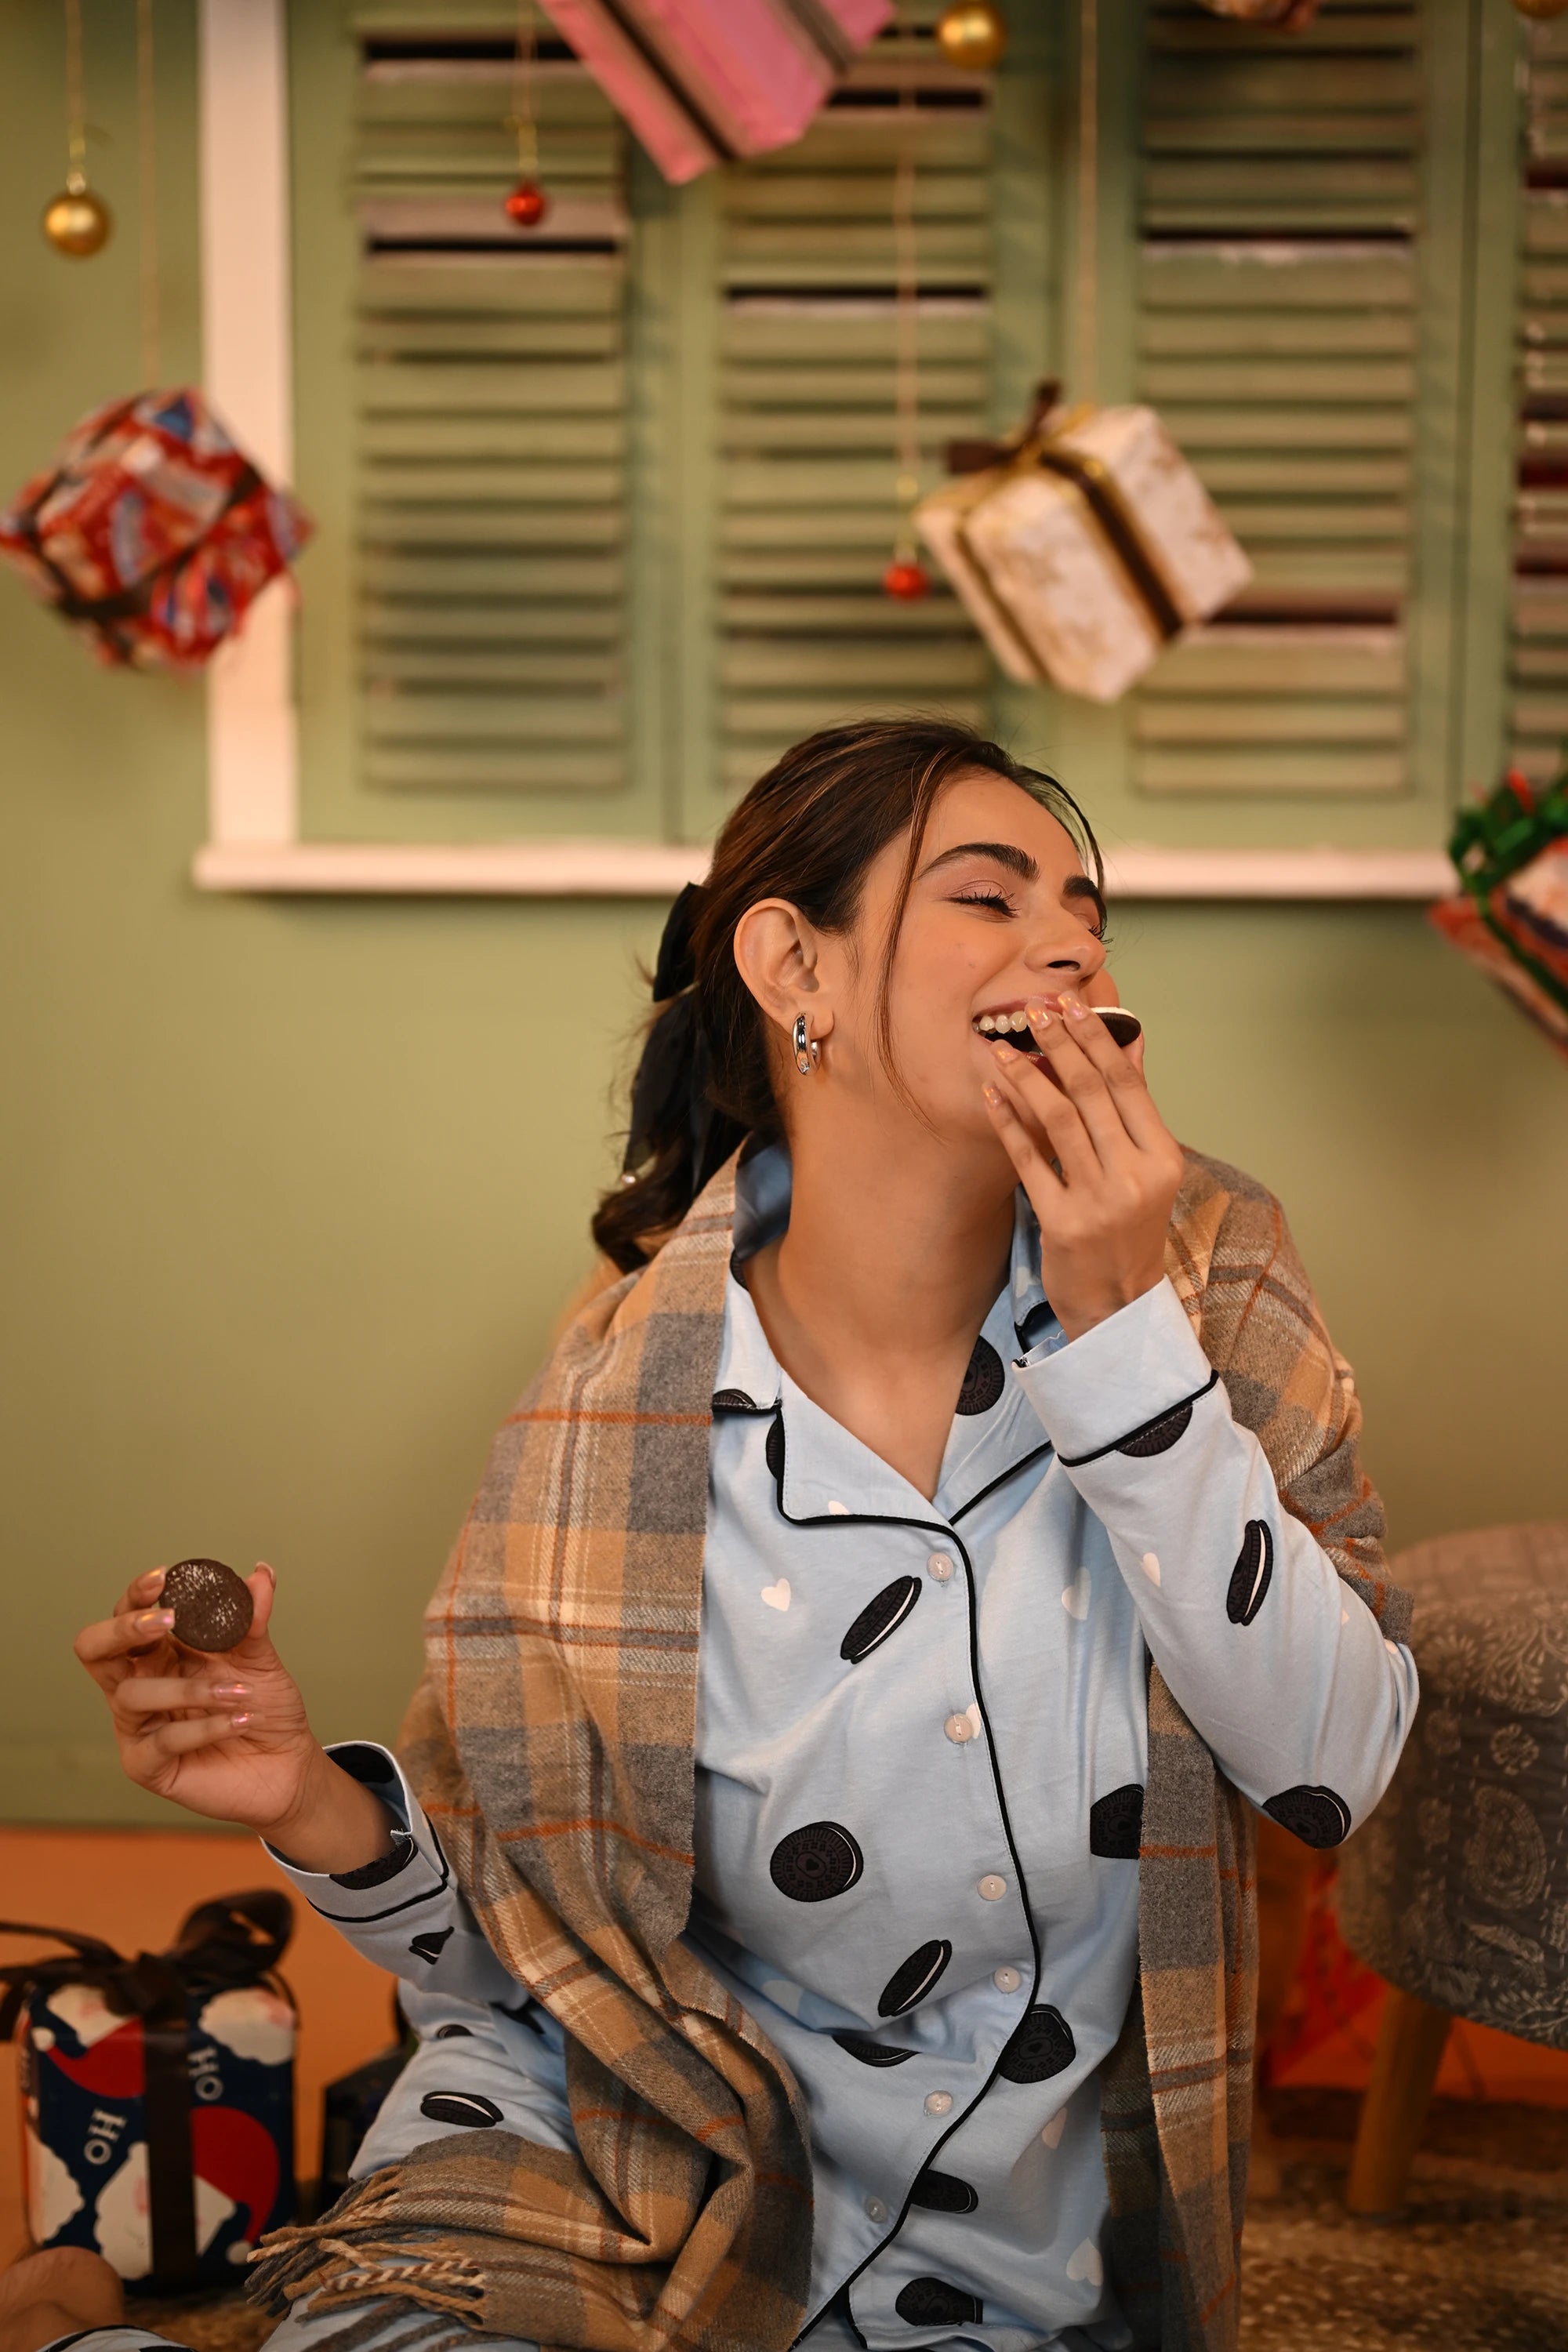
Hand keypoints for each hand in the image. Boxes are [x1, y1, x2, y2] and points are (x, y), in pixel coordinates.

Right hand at [74, 1564, 322, 1841]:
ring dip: (191, 1687)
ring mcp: (137, 1727)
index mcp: (160, 1654)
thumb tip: (261, 1573)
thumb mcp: (261, 1659)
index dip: (136, 1595)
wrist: (286, 1765)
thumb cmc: (265, 1708)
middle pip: (94, 1650)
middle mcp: (139, 1686)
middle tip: (167, 1620)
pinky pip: (162, 1741)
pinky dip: (206, 1726)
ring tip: (240, 1691)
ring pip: (133, 1695)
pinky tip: (241, 1720)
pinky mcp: (146, 1766)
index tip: (162, 1577)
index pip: (128, 1617)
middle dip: (123, 1629)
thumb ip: (253, 1619)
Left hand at [981, 993, 1184, 1340]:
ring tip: (1001, 1047)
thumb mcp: (1148, 1171)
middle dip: (1059, 1044)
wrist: (1118, 1306)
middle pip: (1091, 1093)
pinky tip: (991, 1094)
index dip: (1097, 1039)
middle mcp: (1135, 1176)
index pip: (1127, 1083)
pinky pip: (1028, 1160)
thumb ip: (1135, 1110)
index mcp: (1164, 1159)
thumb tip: (1131, 1042)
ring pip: (1057, 1119)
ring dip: (1026, 1076)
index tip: (1072, 1004)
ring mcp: (1099, 1201)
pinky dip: (1008, 1122)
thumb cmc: (1130, 1230)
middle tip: (1033, 1008)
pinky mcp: (1061, 1223)